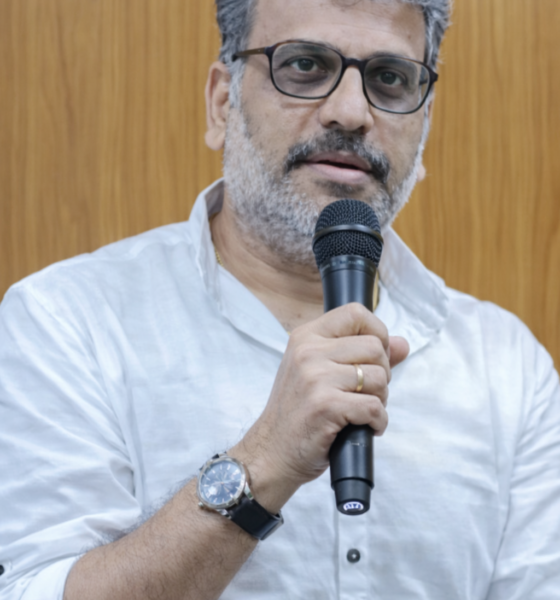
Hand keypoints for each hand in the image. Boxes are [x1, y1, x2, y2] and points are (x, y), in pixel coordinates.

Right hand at [230, 303, 408, 511]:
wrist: (271, 452)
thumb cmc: (298, 412)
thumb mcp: (321, 372)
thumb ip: (361, 354)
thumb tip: (403, 344)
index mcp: (306, 337)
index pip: (355, 313)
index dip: (377, 332)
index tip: (374, 357)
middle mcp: (308, 352)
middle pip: (375, 347)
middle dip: (382, 374)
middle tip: (364, 393)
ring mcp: (316, 378)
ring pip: (379, 377)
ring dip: (380, 399)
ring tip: (360, 410)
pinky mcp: (325, 406)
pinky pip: (375, 407)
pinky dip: (378, 421)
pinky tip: (364, 427)